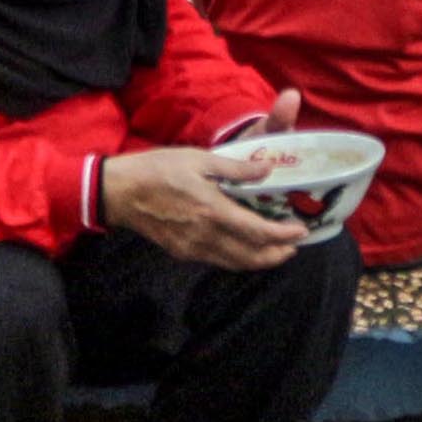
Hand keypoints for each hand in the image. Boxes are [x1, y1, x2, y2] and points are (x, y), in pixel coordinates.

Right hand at [101, 146, 307, 271]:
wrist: (121, 192)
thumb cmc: (159, 169)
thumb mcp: (200, 159)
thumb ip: (237, 167)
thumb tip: (268, 168)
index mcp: (214, 211)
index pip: (258, 232)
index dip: (283, 235)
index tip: (301, 231)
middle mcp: (207, 236)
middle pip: (251, 256)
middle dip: (276, 254)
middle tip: (294, 246)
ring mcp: (193, 248)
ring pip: (235, 263)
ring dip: (259, 261)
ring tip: (276, 252)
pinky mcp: (182, 252)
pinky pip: (218, 261)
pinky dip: (237, 259)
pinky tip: (242, 248)